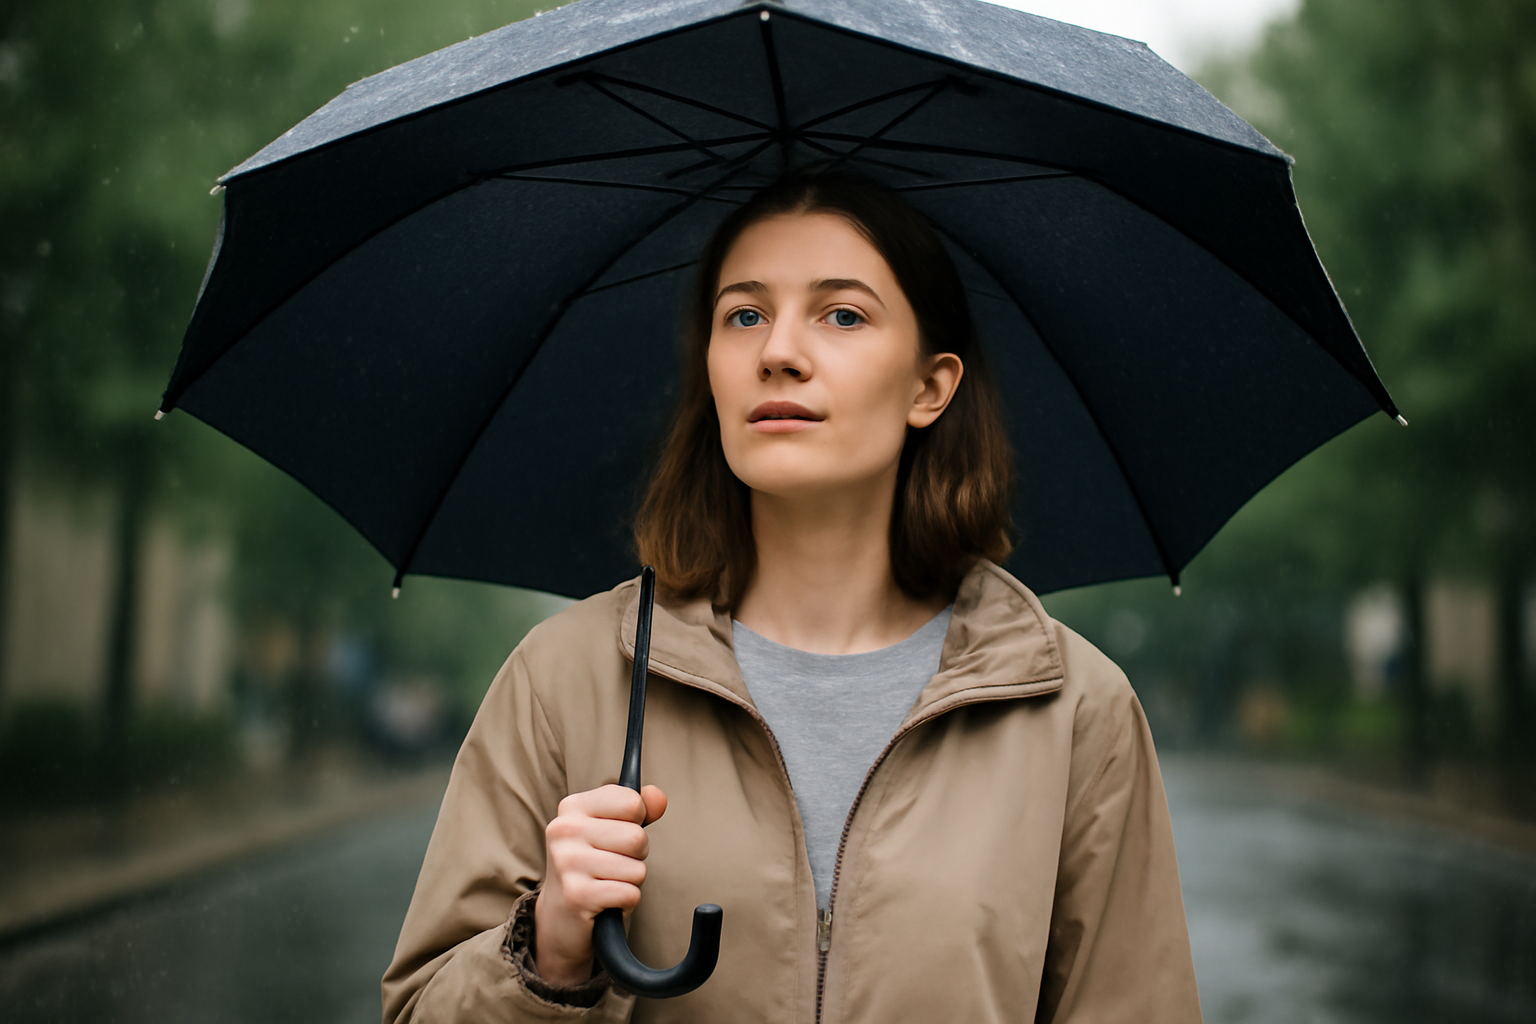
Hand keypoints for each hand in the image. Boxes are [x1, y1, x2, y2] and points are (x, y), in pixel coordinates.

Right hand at [533, 783, 667, 986]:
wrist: (560, 917)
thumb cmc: (592, 867)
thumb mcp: (611, 829)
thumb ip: (639, 808)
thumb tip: (659, 797)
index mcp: (572, 806)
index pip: (632, 801)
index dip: (637, 821)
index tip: (617, 834)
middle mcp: (565, 830)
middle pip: (637, 837)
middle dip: (636, 856)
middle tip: (612, 865)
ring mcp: (568, 862)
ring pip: (637, 869)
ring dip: (631, 881)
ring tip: (607, 883)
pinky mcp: (577, 895)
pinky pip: (630, 893)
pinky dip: (626, 901)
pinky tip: (605, 901)